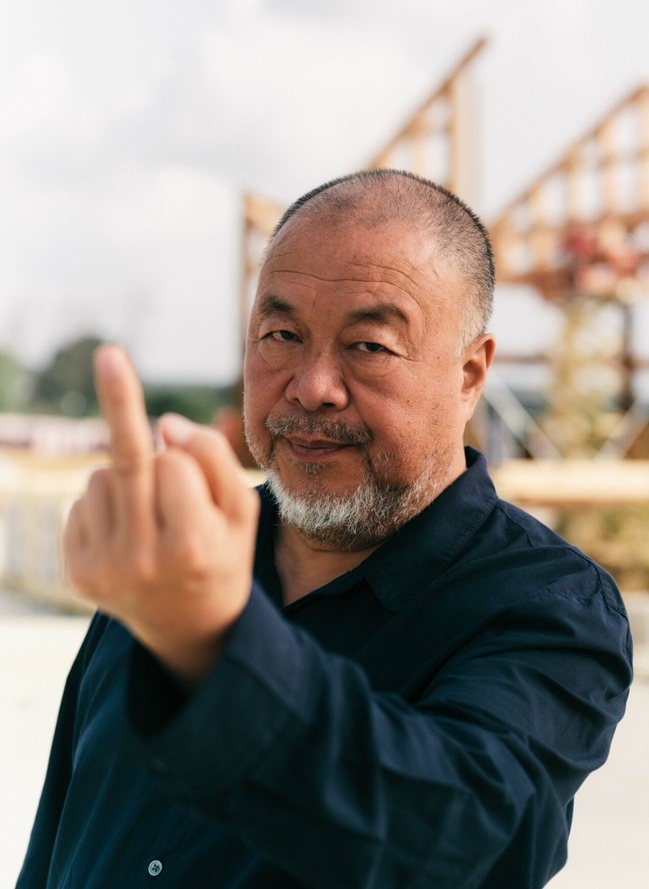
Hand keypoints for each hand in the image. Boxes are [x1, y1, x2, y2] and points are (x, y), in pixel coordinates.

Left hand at [63, 345, 258, 683]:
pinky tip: (127, 531)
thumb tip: (162, 424)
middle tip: (110, 352)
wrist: (190, 627)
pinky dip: (102, 503)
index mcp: (192, 546)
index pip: (173, 463)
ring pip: (100, 478)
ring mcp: (104, 571)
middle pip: (129, 460)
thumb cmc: (222, 552)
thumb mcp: (240, 509)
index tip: (179, 441)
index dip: (185, 455)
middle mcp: (143, 562)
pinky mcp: (77, 573)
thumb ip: (213, 458)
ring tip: (151, 514)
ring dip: (125, 478)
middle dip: (122, 402)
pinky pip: (80, 503)